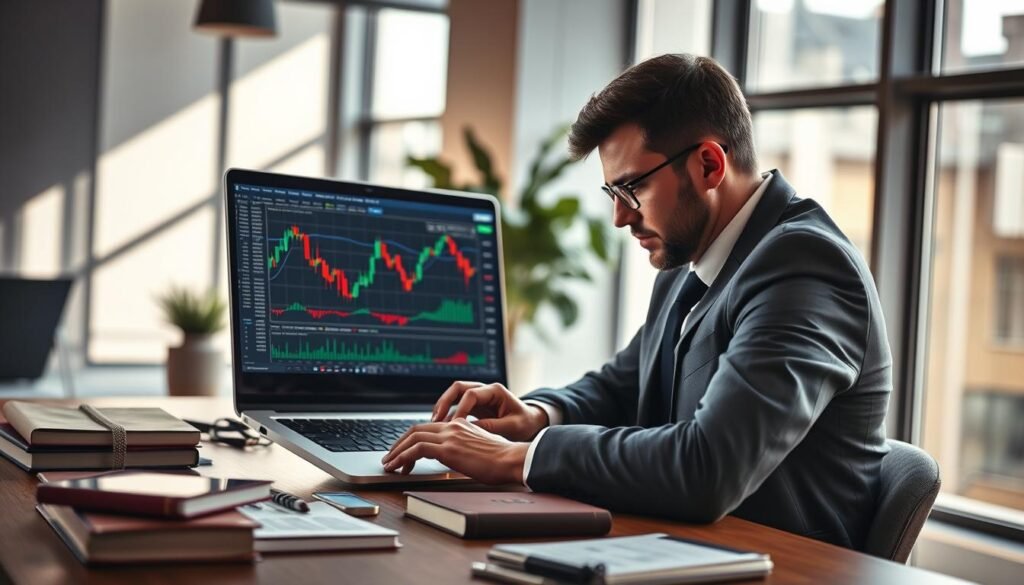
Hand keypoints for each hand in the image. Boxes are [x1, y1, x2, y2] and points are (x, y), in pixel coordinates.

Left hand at [381, 418, 529, 483]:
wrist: (512, 459)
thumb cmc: (502, 459)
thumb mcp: (480, 448)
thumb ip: (464, 447)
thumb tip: (454, 458)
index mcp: (460, 425)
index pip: (429, 428)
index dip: (412, 438)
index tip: (404, 451)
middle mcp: (452, 427)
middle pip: (416, 430)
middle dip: (399, 444)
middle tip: (390, 457)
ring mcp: (449, 436)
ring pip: (413, 438)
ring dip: (397, 452)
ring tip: (389, 464)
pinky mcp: (448, 449)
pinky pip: (417, 449)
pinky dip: (403, 457)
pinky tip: (398, 467)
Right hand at [431, 381, 548, 441]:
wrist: (531, 422)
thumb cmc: (525, 423)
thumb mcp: (512, 426)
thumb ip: (492, 426)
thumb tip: (470, 429)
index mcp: (495, 391)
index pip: (471, 394)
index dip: (460, 408)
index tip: (455, 424)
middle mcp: (485, 390)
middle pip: (458, 388)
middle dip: (444, 402)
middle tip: (436, 419)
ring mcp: (479, 397)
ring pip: (454, 395)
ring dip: (443, 407)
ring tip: (434, 423)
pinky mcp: (475, 406)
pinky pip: (457, 405)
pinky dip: (448, 414)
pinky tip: (442, 426)